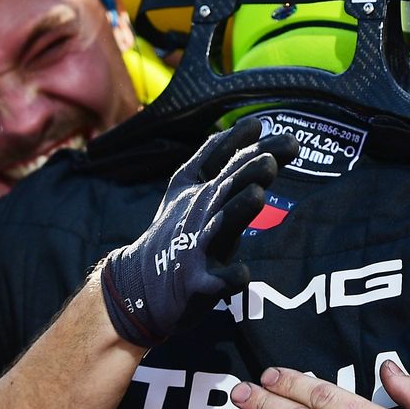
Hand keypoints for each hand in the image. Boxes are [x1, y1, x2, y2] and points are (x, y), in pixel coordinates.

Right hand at [98, 118, 296, 347]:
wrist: (139, 285)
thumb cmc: (174, 232)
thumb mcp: (188, 189)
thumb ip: (217, 158)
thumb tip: (252, 123)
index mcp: (198, 191)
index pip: (219, 161)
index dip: (237, 142)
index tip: (259, 123)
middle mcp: (197, 214)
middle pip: (225, 189)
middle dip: (246, 173)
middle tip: (270, 160)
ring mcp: (196, 248)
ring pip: (220, 227)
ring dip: (237, 210)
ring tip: (257, 196)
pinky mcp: (197, 284)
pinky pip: (216, 281)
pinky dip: (228, 277)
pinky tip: (242, 273)